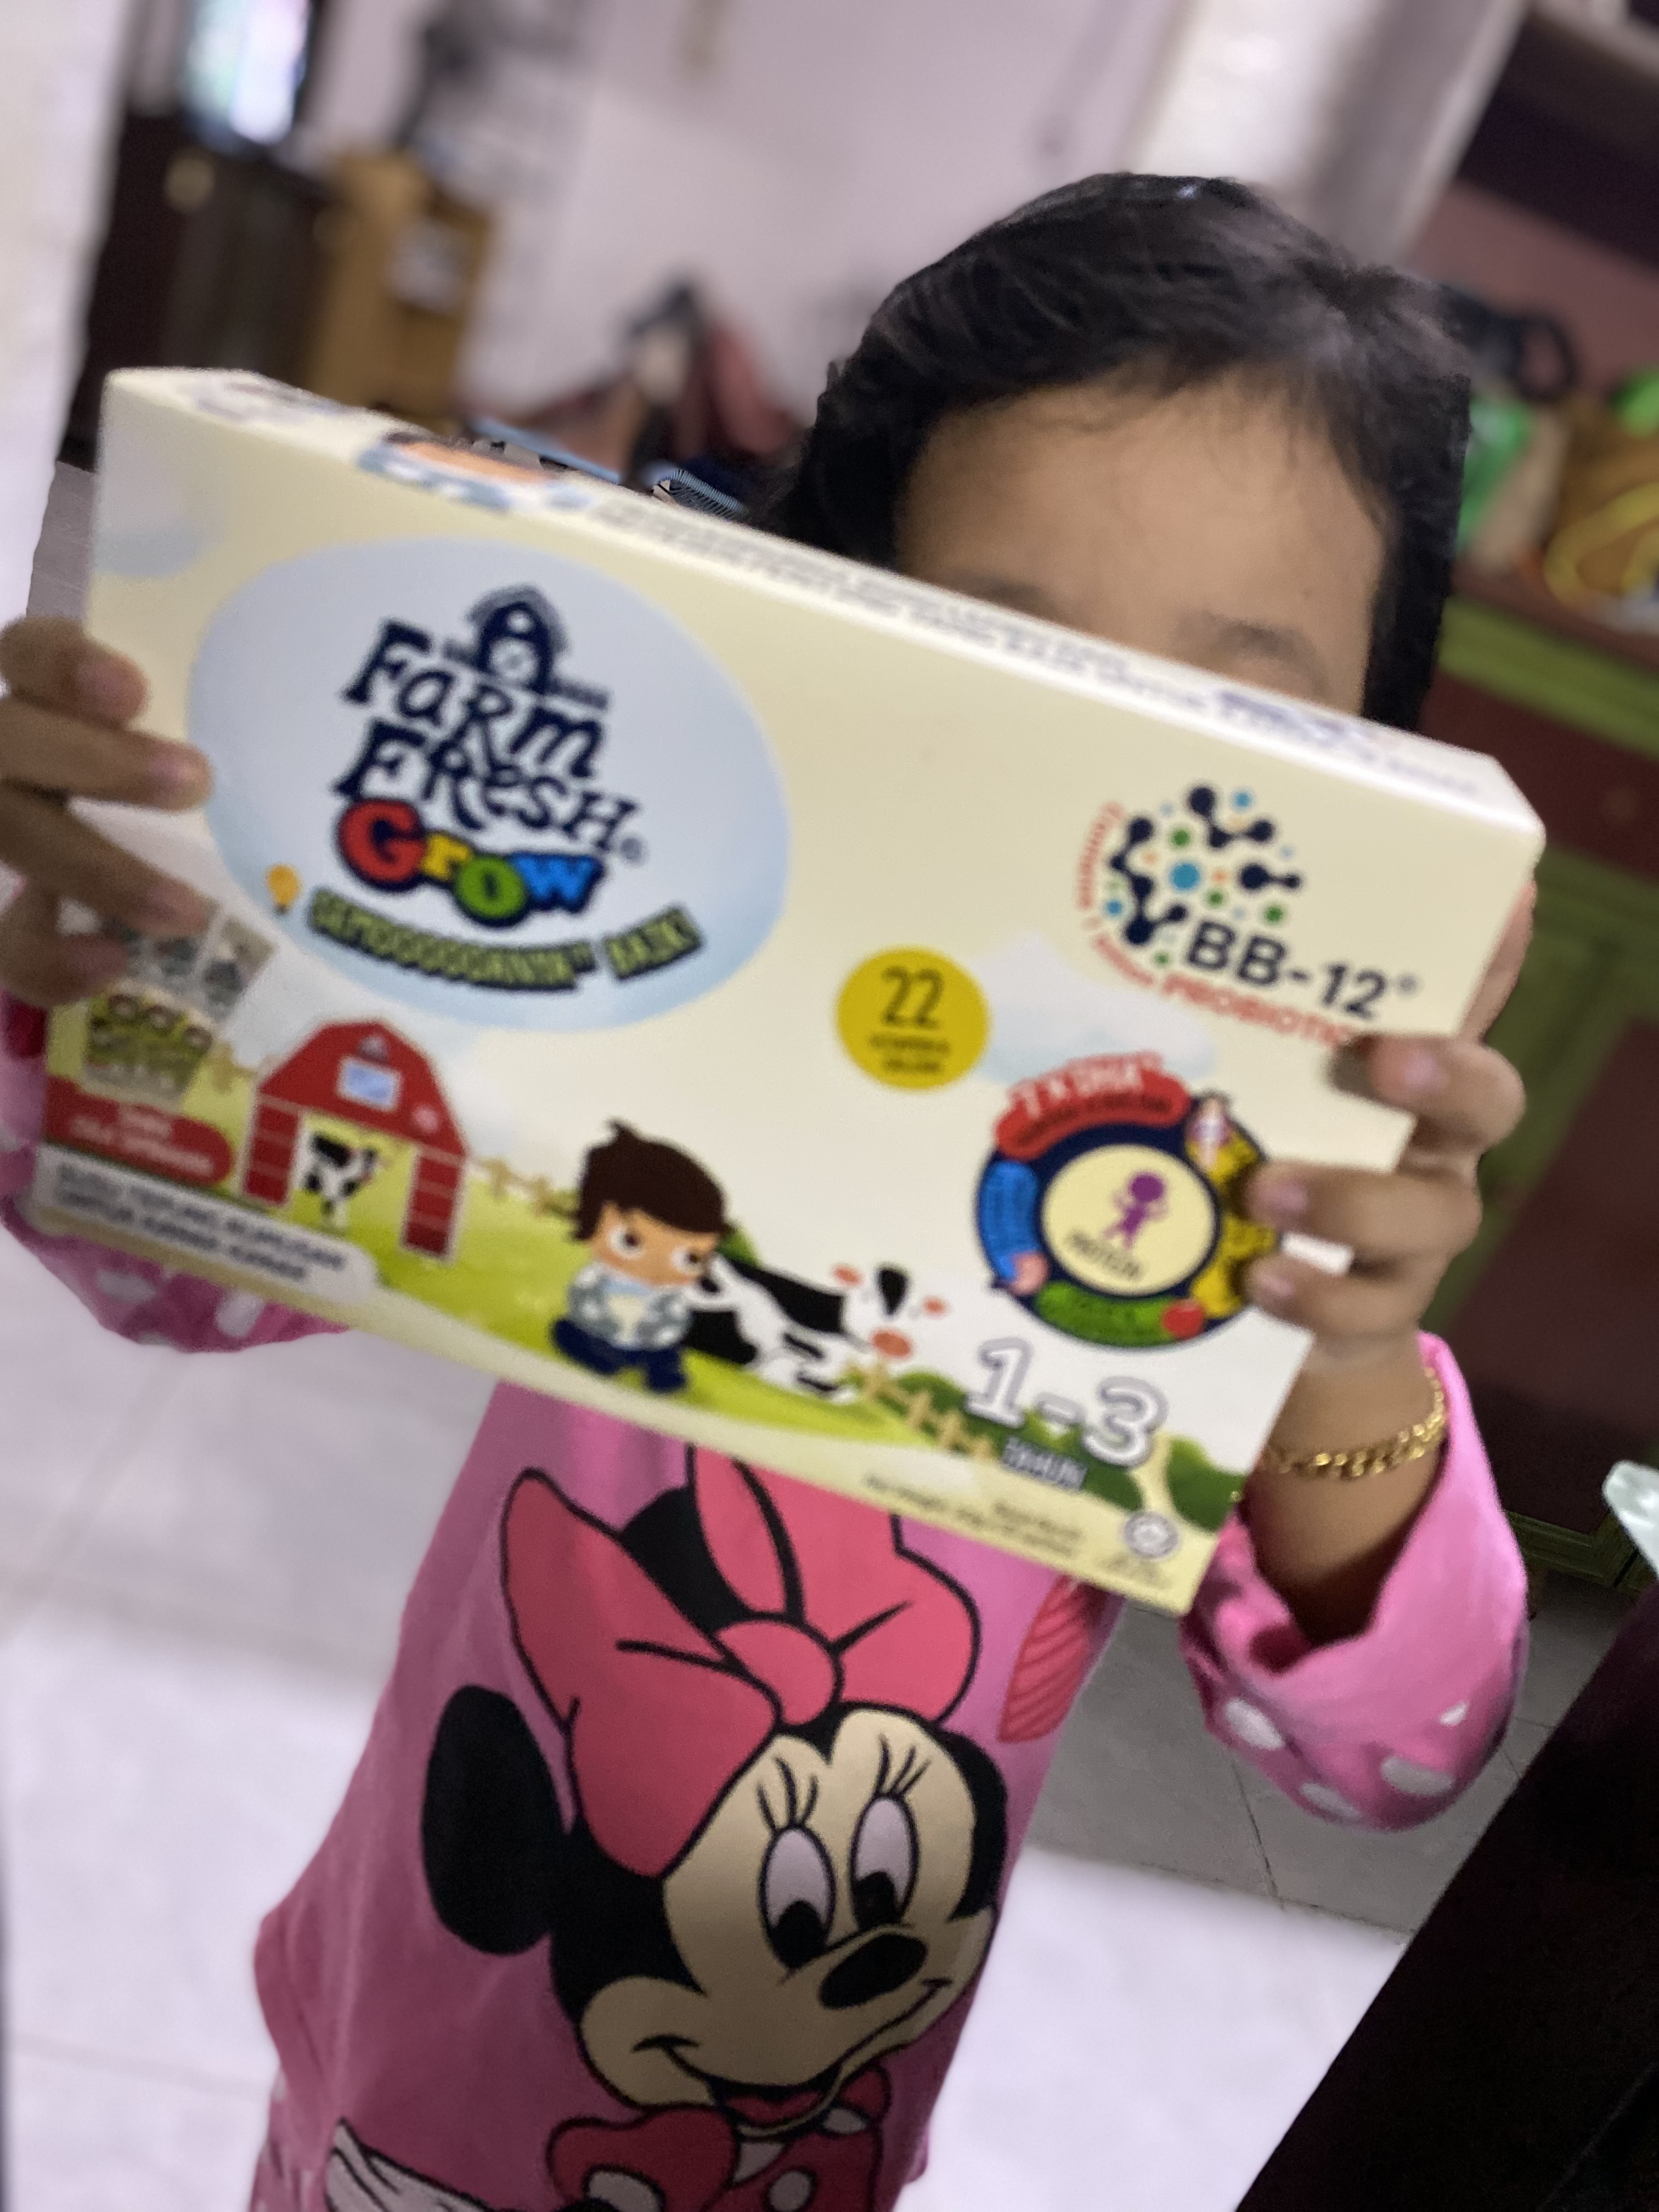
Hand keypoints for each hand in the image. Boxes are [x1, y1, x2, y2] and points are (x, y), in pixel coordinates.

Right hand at [0, 618, 212, 1006]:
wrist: (156, 910)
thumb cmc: (217, 797)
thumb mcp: (218, 743)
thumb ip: (245, 709)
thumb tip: (365, 678)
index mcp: (55, 703)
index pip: (28, 654)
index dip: (66, 664)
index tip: (134, 690)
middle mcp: (15, 762)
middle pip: (12, 744)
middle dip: (98, 763)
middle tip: (197, 782)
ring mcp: (8, 838)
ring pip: (13, 837)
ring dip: (99, 871)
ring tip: (186, 908)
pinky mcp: (14, 920)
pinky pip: (10, 943)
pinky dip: (51, 959)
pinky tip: (111, 964)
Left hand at [1237, 888, 1531, 1639]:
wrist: (1265, 1307)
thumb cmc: (1248, 1159)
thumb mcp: (1239, 1086)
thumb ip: (1217, 1021)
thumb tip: (1154, 916)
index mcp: (1402, 1072)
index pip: (1463, 1000)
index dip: (1489, 957)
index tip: (1502, 905)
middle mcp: (1429, 1145)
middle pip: (1484, 1101)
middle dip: (1447, 1074)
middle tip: (1388, 1058)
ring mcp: (1415, 1233)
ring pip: (1432, 1214)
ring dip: (1350, 1197)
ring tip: (1263, 1189)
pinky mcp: (1381, 1311)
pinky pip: (1370, 1307)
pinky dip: (1316, 1295)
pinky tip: (1258, 1281)